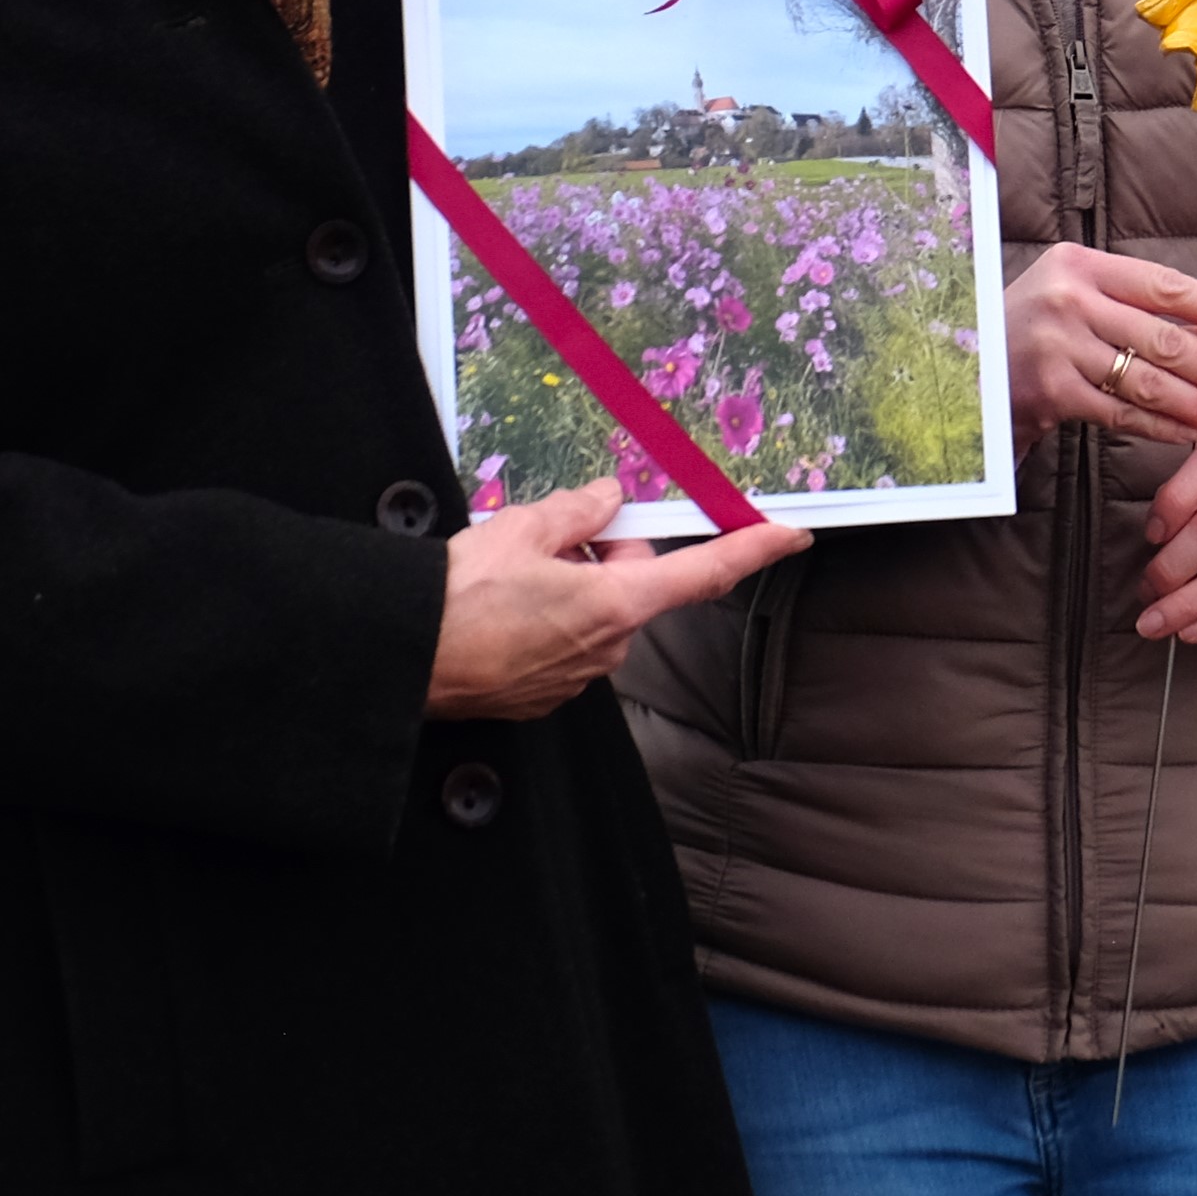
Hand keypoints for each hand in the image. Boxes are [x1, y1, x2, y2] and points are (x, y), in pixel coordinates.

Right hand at [425, 475, 806, 719]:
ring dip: (570, 588)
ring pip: (596, 612)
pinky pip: (565, 642)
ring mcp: (578, 676)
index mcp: (616, 602)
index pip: (705, 572)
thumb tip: (605, 500)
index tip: (791, 536)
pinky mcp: (547, 695)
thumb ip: (578, 511)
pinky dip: (545, 621)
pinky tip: (502, 614)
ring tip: (511, 579)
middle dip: (603, 556)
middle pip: (633, 584)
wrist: (405, 659)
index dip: (753, 550)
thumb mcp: (523, 527)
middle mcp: (609, 646)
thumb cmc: (458, 597)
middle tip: (550, 539)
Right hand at [1005, 243, 1196, 446]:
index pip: (1166, 285)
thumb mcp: (1073, 293)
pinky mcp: (1052, 393)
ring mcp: (1058, 348)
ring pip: (1149, 380)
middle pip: (1163, 337)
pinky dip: (1164, 426)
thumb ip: (1133, 302)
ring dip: (1195, 403)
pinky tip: (1188, 432)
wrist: (965, 368)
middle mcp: (1068, 300)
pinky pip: (1125, 413)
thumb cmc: (1033, 329)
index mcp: (1080, 265)